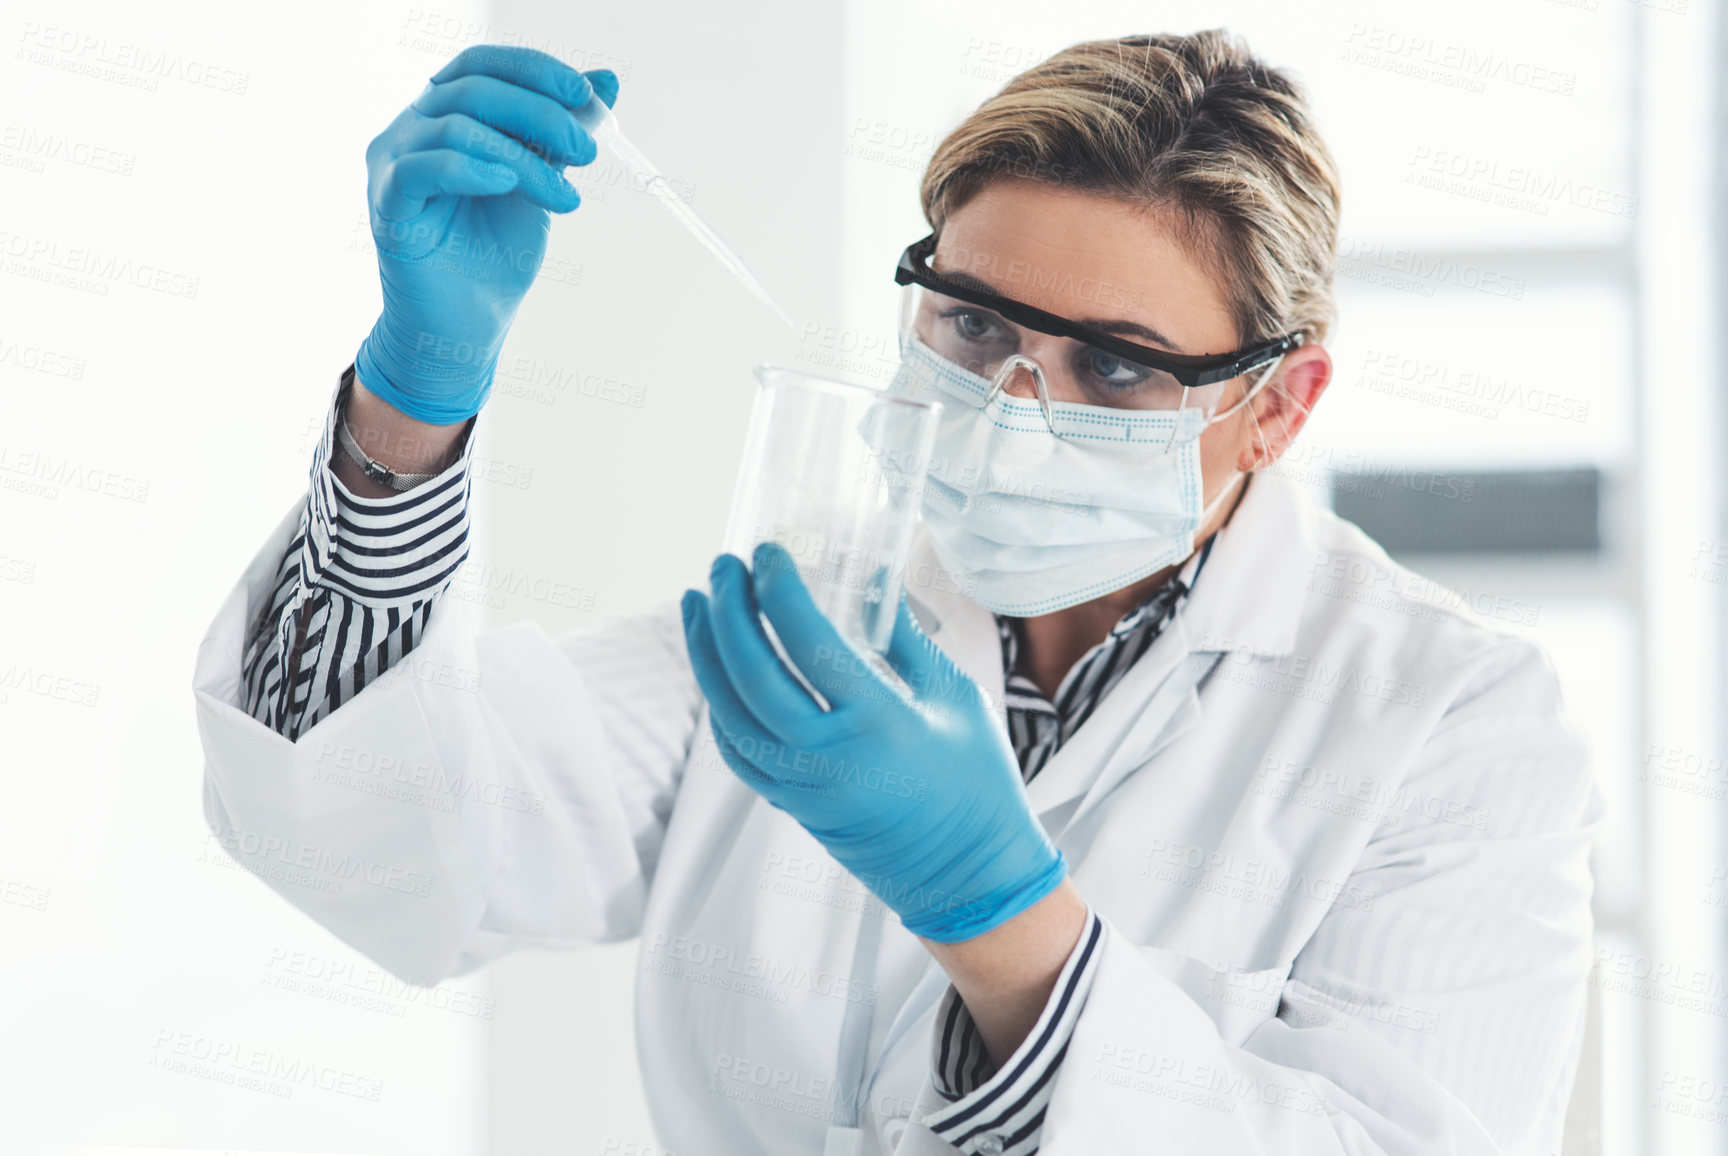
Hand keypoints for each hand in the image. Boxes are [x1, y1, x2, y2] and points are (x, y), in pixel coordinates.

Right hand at [355, 45, 618, 424]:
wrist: (468, 326)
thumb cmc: (496, 254)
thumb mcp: (542, 183)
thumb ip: (563, 133)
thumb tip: (606, 82)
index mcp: (447, 114)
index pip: (483, 65)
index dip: (533, 71)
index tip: (585, 95)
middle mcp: (413, 128)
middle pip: (473, 88)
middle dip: (540, 114)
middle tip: (588, 152)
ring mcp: (393, 163)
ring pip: (456, 128)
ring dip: (523, 158)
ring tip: (564, 198)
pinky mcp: (386, 203)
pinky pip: (422, 168)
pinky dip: (470, 169)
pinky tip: (508, 186)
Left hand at [680, 543, 1066, 942]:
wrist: (970, 875)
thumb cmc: (977, 780)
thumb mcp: (957, 697)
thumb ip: (907, 636)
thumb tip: (871, 576)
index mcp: (880, 722)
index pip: (810, 643)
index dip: (780, 591)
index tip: (766, 552)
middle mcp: (831, 756)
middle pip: (753, 676)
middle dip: (728, 613)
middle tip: (722, 566)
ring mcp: (804, 787)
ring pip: (730, 715)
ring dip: (706, 655)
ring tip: (698, 602)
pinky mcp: (792, 806)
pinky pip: (737, 751)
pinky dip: (718, 704)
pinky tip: (715, 668)